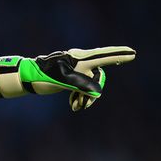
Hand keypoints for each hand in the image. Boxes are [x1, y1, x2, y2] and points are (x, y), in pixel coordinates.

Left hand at [0, 46, 134, 109]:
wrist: (27, 78)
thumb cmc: (44, 76)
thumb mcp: (64, 82)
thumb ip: (83, 85)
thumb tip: (97, 92)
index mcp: (80, 59)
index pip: (104, 56)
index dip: (119, 55)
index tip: (133, 53)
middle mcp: (79, 62)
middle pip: (98, 76)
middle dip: (93, 93)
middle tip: (82, 105)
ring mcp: (75, 70)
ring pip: (90, 85)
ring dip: (85, 98)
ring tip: (75, 107)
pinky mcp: (69, 77)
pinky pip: (82, 88)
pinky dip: (79, 97)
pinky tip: (72, 106)